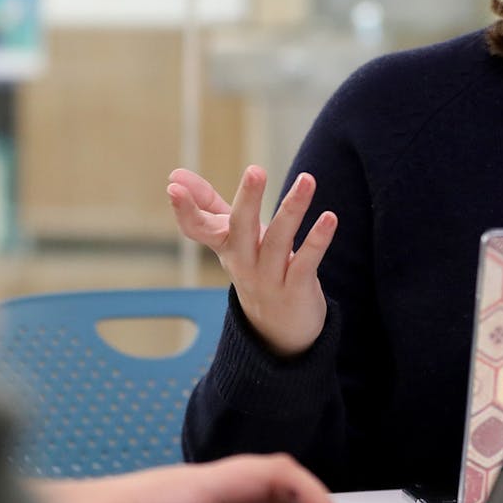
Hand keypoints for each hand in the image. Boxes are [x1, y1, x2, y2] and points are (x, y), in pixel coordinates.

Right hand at [167, 165, 335, 355]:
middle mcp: (243, 262)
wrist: (276, 332)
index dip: (185, 210)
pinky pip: (305, 263)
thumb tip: (174, 174)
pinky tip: (330, 218)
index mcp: (225, 246)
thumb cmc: (253, 270)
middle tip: (255, 170)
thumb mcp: (229, 238)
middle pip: (240, 229)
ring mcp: (268, 278)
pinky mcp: (296, 289)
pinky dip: (317, 240)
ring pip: (278, 240)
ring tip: (307, 179)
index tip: (173, 186)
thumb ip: (207, 206)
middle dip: (248, 199)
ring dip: (293, 209)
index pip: (197, 228)